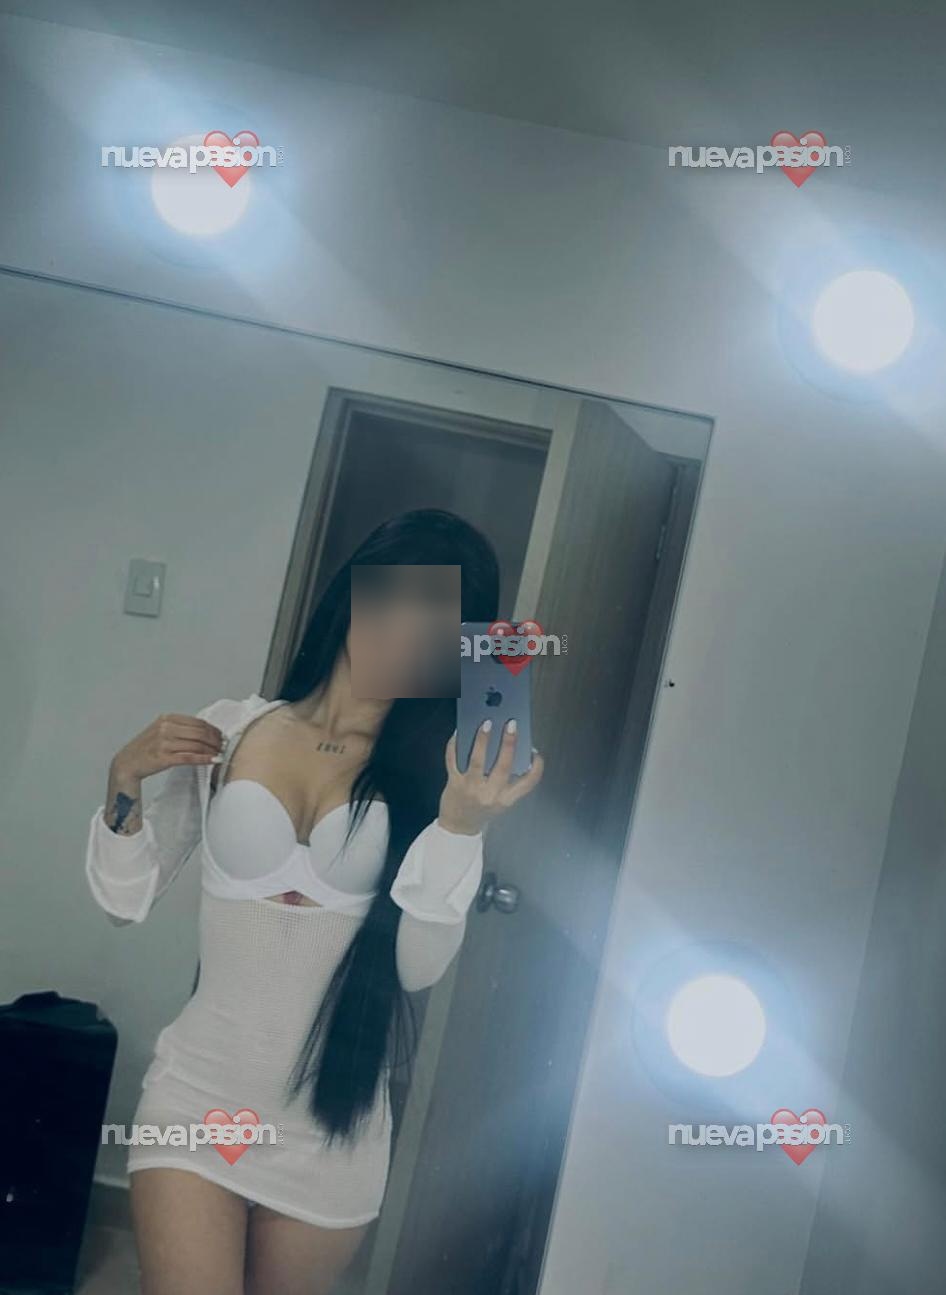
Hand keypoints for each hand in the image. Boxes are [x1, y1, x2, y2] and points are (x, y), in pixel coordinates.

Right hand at [112, 712, 224, 782]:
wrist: (127, 763)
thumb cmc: (145, 748)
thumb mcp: (161, 730)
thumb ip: (180, 728)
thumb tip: (205, 732)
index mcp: (167, 719)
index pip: (198, 722)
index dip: (213, 729)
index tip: (221, 736)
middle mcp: (166, 728)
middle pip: (200, 733)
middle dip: (215, 740)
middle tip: (223, 746)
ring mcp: (164, 743)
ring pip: (197, 745)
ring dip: (212, 750)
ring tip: (219, 754)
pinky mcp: (164, 757)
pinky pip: (190, 757)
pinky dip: (204, 759)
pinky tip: (212, 760)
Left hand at [438, 719, 543, 835]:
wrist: (457, 828)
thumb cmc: (482, 810)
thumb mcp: (501, 801)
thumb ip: (508, 780)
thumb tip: (510, 748)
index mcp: (506, 799)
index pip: (528, 783)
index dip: (536, 767)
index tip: (535, 752)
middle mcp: (490, 794)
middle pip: (503, 766)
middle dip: (509, 743)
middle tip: (512, 724)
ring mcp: (471, 789)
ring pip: (477, 760)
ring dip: (482, 740)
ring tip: (487, 723)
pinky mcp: (454, 784)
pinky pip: (453, 760)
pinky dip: (455, 745)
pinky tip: (459, 732)